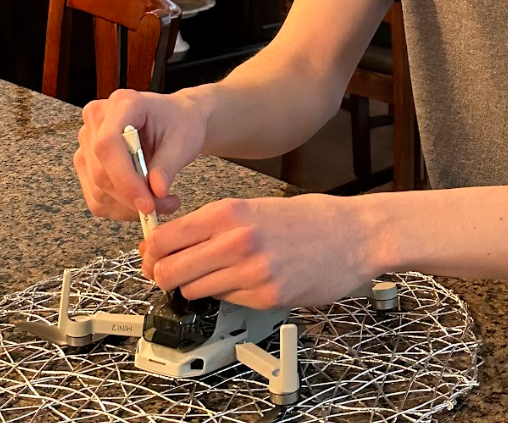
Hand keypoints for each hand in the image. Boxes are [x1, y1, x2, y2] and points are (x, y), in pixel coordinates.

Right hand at [74, 86, 209, 222]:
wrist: (175, 120)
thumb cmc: (180, 123)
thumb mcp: (183, 141)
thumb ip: (167, 166)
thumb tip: (156, 192)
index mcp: (123, 103)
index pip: (107, 144)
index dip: (124, 178)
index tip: (148, 202)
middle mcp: (98, 119)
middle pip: (101, 171)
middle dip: (133, 198)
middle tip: (166, 205)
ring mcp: (87, 141)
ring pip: (98, 189)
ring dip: (130, 207)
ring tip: (162, 203)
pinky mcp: (86, 162)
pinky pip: (96, 197)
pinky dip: (121, 208)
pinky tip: (144, 201)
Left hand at [140, 194, 377, 308]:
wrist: (355, 235)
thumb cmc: (311, 219)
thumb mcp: (257, 207)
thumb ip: (216, 225)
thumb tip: (175, 243)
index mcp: (230, 212)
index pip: (163, 239)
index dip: (151, 253)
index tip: (154, 256)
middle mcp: (235, 240)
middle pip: (168, 271)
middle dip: (166, 276)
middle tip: (176, 274)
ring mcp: (250, 271)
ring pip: (194, 290)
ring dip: (199, 287)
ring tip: (220, 276)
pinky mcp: (266, 296)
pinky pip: (227, 301)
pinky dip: (231, 295)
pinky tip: (249, 282)